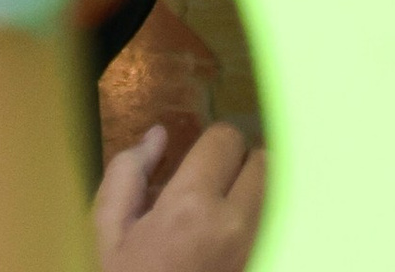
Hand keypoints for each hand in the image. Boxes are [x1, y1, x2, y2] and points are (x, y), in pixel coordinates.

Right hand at [98, 122, 267, 267]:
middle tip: (219, 190)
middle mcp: (237, 228)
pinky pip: (285, 235)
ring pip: (281, 200)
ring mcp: (261, 254)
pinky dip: (269, 232)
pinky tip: (240, 247)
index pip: (227, 139)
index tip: (199, 166)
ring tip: (233, 220)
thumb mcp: (109, 235)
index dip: (211, 147)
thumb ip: (127, 175)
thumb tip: (158, 136)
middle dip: (243, 169)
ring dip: (261, 201)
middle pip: (266, 164)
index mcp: (192, 207)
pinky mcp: (271, 266)